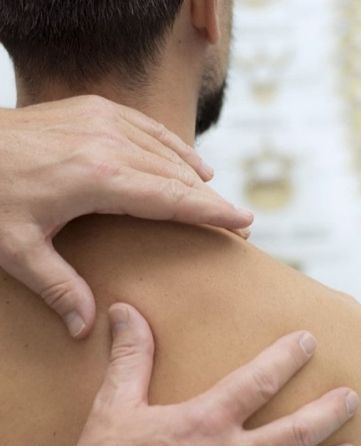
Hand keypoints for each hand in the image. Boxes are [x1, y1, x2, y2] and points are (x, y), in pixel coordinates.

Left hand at [0, 96, 253, 338]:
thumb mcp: (15, 248)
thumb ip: (57, 286)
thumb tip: (84, 328)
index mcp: (99, 177)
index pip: (173, 197)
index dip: (212, 212)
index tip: (244, 222)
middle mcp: (110, 143)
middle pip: (178, 176)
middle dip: (211, 200)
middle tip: (240, 223)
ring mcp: (103, 121)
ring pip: (167, 152)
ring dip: (197, 177)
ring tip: (218, 199)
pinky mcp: (94, 110)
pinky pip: (149, 128)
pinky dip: (175, 146)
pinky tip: (191, 160)